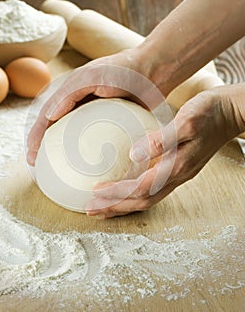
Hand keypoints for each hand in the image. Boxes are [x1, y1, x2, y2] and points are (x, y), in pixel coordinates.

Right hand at [27, 48, 160, 165]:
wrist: (154, 70)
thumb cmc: (125, 69)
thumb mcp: (94, 76)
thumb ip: (71, 93)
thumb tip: (49, 115)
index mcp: (71, 92)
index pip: (47, 116)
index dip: (36, 136)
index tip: (32, 156)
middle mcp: (80, 104)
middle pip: (56, 128)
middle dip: (45, 148)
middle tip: (41, 168)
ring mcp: (96, 114)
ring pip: (74, 137)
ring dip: (65, 153)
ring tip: (61, 172)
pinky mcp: (112, 121)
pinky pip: (97, 140)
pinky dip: (89, 153)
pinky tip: (92, 167)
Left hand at [86, 87, 241, 218]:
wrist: (231, 111)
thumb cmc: (209, 113)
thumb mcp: (186, 122)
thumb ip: (161, 140)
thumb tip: (133, 155)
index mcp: (177, 167)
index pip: (141, 189)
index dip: (117, 193)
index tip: (95, 192)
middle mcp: (177, 175)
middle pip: (142, 201)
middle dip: (116, 207)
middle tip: (92, 210)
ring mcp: (179, 173)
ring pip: (148, 198)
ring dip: (124, 204)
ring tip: (104, 206)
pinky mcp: (179, 167)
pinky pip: (153, 188)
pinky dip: (135, 193)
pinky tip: (126, 187)